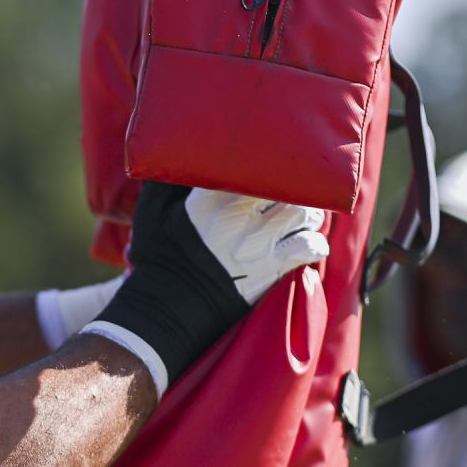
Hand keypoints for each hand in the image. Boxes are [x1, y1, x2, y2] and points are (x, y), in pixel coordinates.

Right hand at [90, 181, 329, 393]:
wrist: (167, 308)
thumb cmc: (160, 257)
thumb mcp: (152, 214)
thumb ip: (167, 183)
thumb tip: (179, 158)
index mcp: (209, 198)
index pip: (249, 166)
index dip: (266, 160)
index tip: (270, 159)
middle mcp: (237, 217)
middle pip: (284, 184)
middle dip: (292, 183)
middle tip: (292, 187)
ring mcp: (257, 243)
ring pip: (304, 211)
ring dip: (308, 211)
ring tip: (302, 214)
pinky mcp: (271, 269)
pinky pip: (309, 247)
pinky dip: (314, 242)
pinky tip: (307, 242)